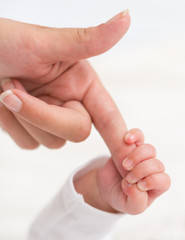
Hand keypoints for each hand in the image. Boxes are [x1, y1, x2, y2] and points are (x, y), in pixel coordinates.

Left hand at [0, 10, 129, 149]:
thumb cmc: (2, 42)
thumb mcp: (45, 41)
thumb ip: (88, 40)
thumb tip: (126, 17)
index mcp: (81, 83)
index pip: (109, 115)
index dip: (121, 136)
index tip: (130, 157)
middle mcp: (69, 102)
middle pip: (77, 132)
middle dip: (43, 116)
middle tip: (11, 90)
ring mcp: (49, 118)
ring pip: (52, 142)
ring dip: (24, 118)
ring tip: (6, 89)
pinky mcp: (30, 129)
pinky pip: (30, 144)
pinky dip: (14, 127)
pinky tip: (3, 104)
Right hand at [96, 129, 170, 213]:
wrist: (106, 185)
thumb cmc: (122, 197)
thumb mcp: (129, 207)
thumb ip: (136, 202)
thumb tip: (137, 187)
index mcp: (156, 186)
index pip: (164, 180)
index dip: (152, 181)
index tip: (138, 185)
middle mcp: (152, 170)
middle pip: (157, 164)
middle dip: (142, 170)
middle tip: (128, 177)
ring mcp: (142, 157)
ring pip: (149, 149)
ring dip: (137, 156)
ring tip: (124, 164)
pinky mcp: (131, 146)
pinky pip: (138, 135)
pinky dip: (134, 135)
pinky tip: (127, 140)